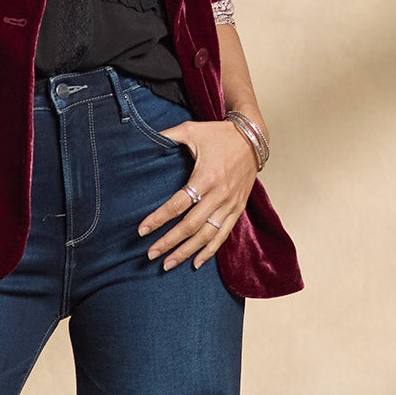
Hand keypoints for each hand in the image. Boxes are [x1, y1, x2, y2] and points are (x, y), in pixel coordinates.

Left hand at [137, 117, 260, 269]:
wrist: (252, 138)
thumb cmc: (219, 134)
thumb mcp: (191, 130)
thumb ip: (168, 135)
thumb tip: (145, 136)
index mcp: (206, 177)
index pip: (178, 204)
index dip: (159, 219)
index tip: (142, 230)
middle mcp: (219, 195)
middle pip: (191, 225)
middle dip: (169, 242)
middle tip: (150, 254)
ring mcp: (230, 204)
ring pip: (207, 235)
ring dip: (187, 251)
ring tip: (168, 264)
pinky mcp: (238, 209)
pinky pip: (223, 235)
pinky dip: (209, 250)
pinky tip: (196, 263)